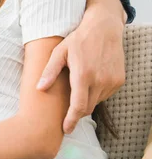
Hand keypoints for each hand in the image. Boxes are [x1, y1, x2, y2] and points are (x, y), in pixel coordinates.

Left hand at [36, 15, 124, 133]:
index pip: (78, 106)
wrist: (104, 29)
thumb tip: (39, 88)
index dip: (71, 120)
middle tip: (65, 115)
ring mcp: (112, 81)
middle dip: (76, 113)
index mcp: (83, 75)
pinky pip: (104, 95)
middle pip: (87, 107)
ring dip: (86, 102)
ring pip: (96, 102)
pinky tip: (88, 83)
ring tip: (77, 91)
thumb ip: (49, 72)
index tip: (65, 129)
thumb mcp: (59, 53)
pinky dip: (95, 94)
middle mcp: (100, 80)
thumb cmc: (78, 40)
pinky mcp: (119, 80)